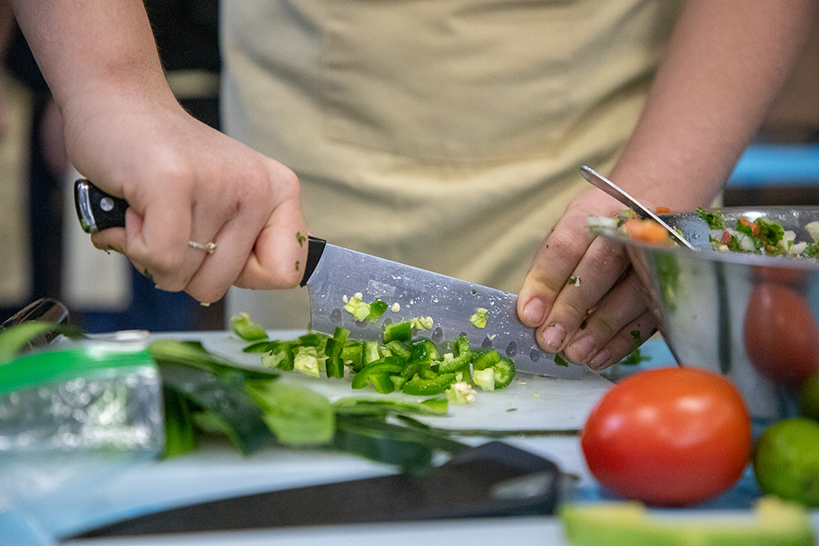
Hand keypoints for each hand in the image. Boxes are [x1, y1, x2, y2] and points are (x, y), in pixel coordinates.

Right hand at [65, 91, 307, 303]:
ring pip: (183, 276)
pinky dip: (132, 246)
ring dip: (151, 251)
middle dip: (183, 269)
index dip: (241, 275)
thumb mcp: (228, 202)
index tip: (215, 242)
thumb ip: (247, 243)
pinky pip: (159, 259)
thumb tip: (259, 284)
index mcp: (280, 192)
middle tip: (171, 223)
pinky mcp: (174, 183)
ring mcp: (219, 184)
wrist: (119, 99)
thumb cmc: (167, 161)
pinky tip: (134, 210)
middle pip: (222, 285)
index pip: (286, 274)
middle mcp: (258, 187)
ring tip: (151, 208)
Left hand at [517, 188, 657, 369]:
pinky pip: (651, 315)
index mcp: (593, 211)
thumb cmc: (597, 234)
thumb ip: (548, 272)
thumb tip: (532, 314)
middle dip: (573, 308)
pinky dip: (623, 340)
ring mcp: (658, 252)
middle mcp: (629, 226)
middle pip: (602, 266)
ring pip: (632, 291)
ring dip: (600, 329)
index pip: (567, 245)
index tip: (530, 315)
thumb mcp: (566, 238)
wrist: (652, 212)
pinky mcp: (673, 283)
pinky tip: (600, 356)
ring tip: (575, 353)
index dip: (547, 282)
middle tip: (551, 340)